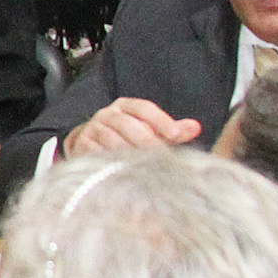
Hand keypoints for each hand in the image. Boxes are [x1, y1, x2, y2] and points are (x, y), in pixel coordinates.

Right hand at [62, 96, 197, 156]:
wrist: (87, 143)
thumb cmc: (125, 136)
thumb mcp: (148, 129)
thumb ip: (172, 129)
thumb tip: (196, 127)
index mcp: (125, 106)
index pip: (145, 108)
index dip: (162, 121)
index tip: (177, 136)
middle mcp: (107, 114)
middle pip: (129, 125)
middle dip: (148, 142)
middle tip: (164, 158)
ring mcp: (92, 129)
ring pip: (114, 141)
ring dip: (131, 155)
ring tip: (147, 168)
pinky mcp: (82, 145)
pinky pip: (99, 154)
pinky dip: (113, 163)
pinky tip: (126, 172)